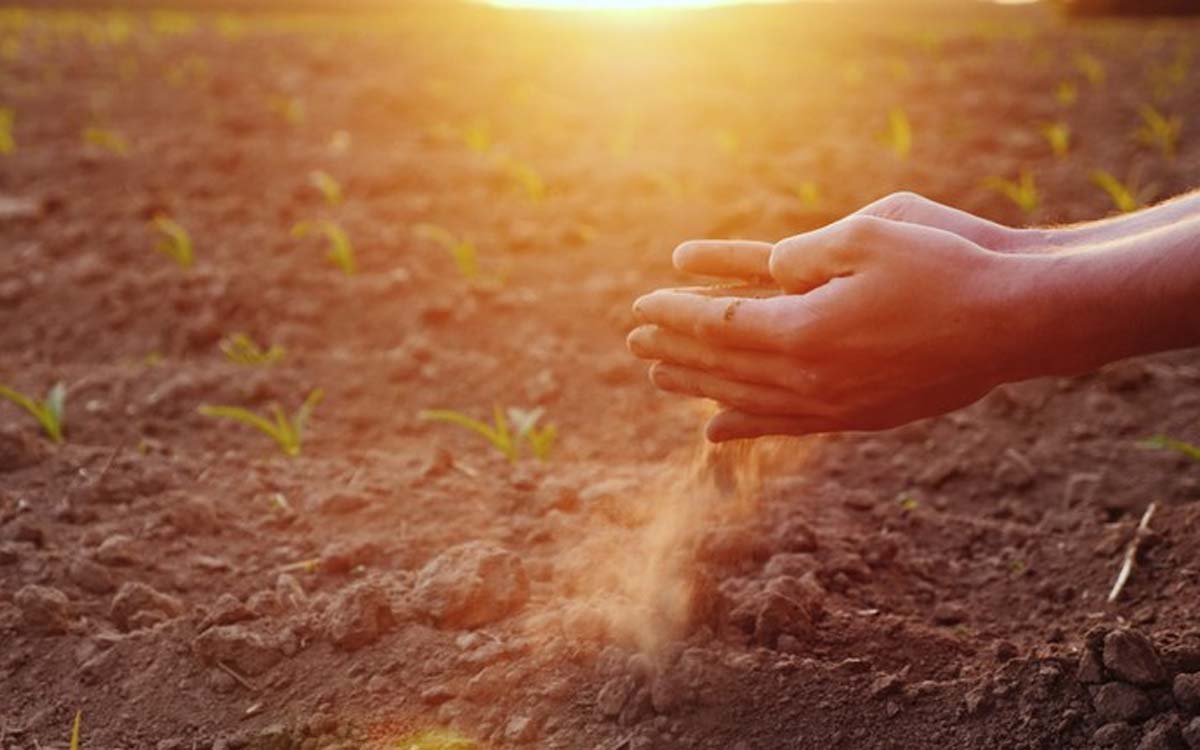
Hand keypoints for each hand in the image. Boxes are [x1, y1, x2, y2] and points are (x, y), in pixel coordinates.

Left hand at [629, 212, 1037, 440]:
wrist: (1019, 319)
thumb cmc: (947, 263)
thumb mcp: (867, 233)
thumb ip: (804, 255)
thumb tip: (769, 271)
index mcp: (803, 331)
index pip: (717, 325)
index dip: (675, 315)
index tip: (641, 308)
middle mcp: (810, 379)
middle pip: (723, 366)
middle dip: (675, 351)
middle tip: (634, 343)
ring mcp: (836, 405)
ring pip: (748, 399)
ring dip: (700, 387)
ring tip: (660, 380)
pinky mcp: (862, 416)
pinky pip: (788, 425)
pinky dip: (747, 425)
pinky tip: (718, 428)